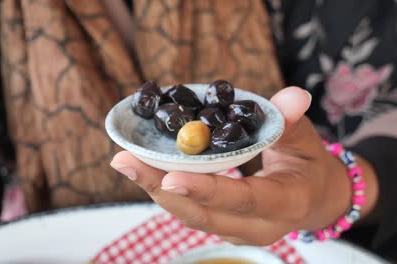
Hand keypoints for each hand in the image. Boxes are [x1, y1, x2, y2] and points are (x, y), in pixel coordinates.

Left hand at [110, 87, 377, 245]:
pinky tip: (140, 167)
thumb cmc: (307, 165)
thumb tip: (294, 96)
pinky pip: (187, 209)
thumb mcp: (305, 139)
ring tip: (124, 162)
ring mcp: (234, 231)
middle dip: (160, 188)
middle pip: (201, 214)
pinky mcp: (219, 225)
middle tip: (125, 162)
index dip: (206, 189)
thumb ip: (291, 120)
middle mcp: (255, 226)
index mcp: (283, 204)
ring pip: (187, 215)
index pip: (242, 199)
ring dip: (154, 188)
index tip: (169, 177)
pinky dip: (163, 189)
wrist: (311, 199)